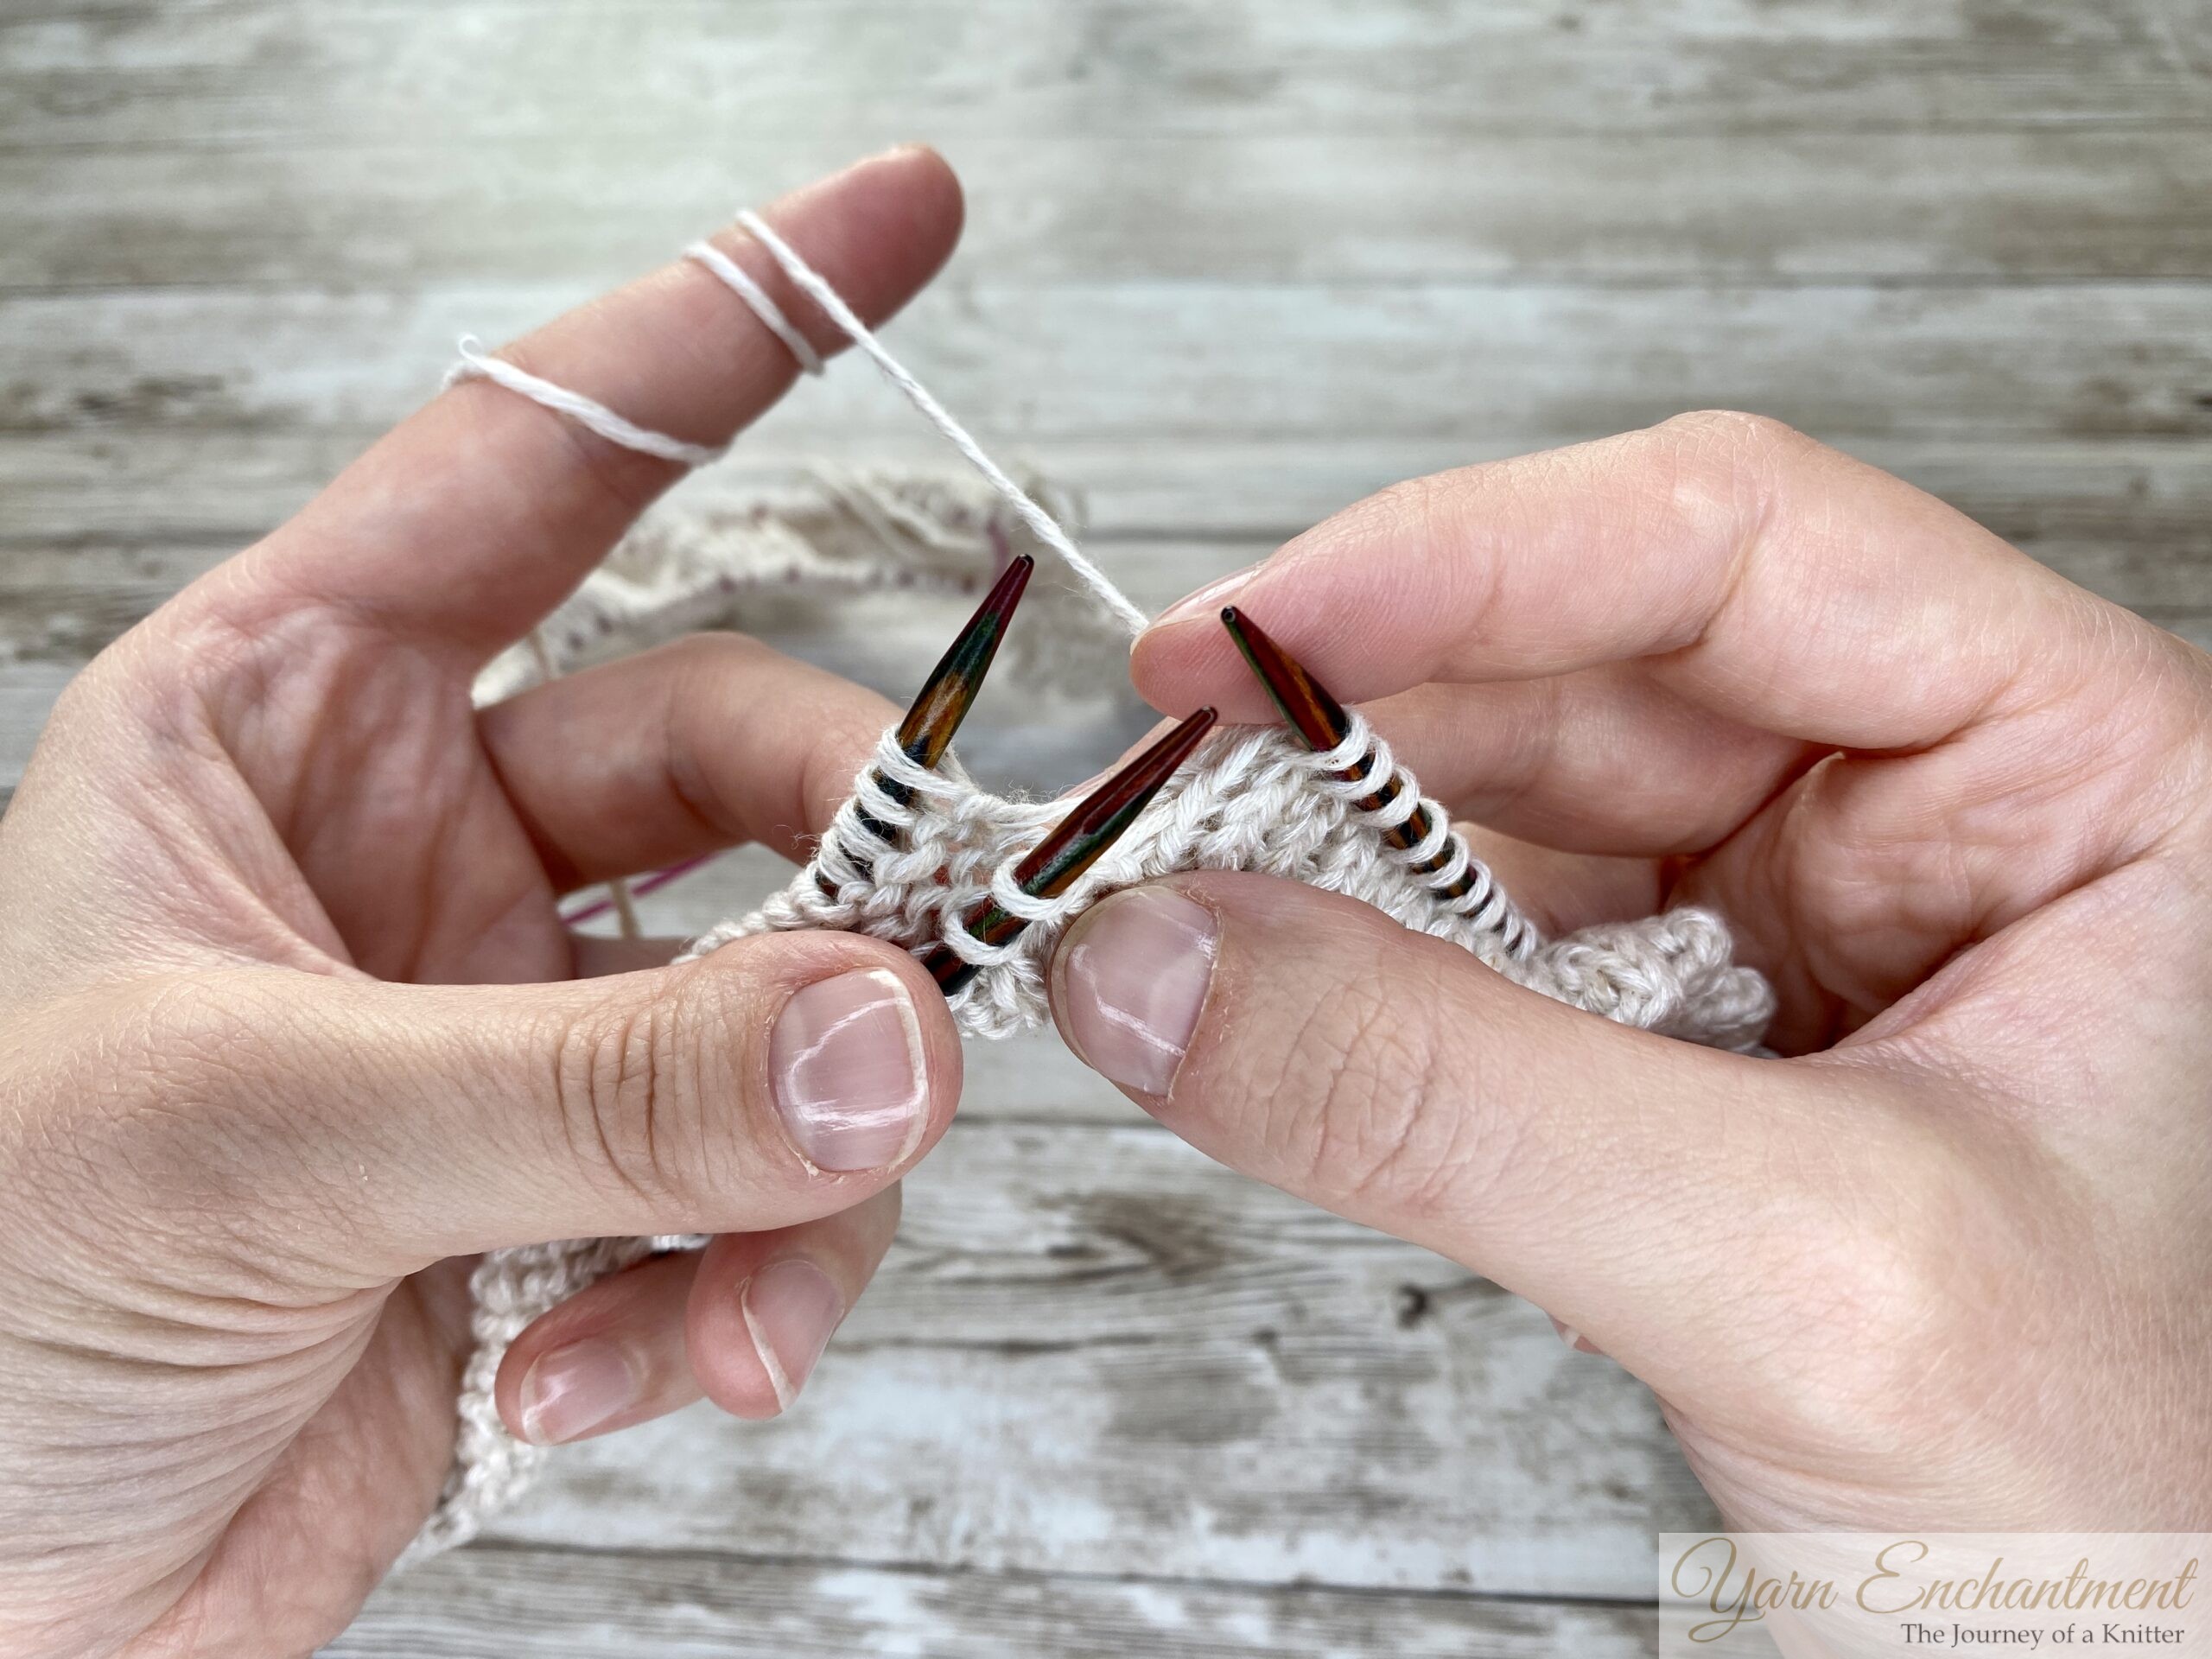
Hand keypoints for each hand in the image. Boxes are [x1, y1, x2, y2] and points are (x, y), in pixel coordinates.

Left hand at [0, 148, 967, 1656]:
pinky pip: (762, 1195)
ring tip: (739, 1294)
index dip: (727, 328)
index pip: (538, 462)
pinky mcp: (582, 1201)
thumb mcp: (252, 1139)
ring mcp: (519, 1028)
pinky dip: (743, 1293)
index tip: (902, 220)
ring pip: (792, 1007)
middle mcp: (426, 851)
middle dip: (851, 890)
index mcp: (285, 722)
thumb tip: (887, 1038)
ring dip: (808, 1156)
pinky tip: (633, 1376)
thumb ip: (590, 1081)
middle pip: (746, 768)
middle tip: (921, 1004)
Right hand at [1052, 412, 2211, 1529]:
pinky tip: (1267, 997)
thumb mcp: (1798, 1272)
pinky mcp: (1677, 1037)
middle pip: (1583, 662)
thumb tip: (1158, 961)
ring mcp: (1791, 923)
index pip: (1738, 547)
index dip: (1474, 557)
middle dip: (1354, 723)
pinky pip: (1474, 942)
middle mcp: (1926, 812)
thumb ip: (1455, 1101)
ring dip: (1329, 850)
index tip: (1258, 632)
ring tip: (1179, 910)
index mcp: (2071, 771)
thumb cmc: (2124, 1503)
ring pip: (1506, 799)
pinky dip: (1349, 965)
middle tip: (1157, 784)